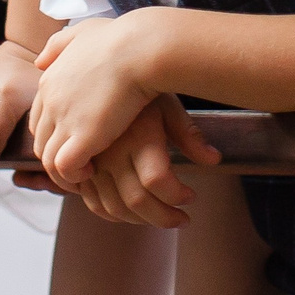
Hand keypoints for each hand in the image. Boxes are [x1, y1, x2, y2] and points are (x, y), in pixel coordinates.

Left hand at [29, 14, 162, 186]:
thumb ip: (58, 45)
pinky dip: (74, 175)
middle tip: (83, 161)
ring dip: (66, 170)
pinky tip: (93, 170)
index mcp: (50, 80)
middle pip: (41, 141)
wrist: (139, 49)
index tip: (77, 140)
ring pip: (47, 159)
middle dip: (58, 155)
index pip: (39, 119)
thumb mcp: (82, 32)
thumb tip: (39, 61)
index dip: (55, 134)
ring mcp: (64, 120)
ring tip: (89, 170)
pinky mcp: (82, 137)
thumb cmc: (121, 38)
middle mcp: (51, 101)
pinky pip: (63, 168)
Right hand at [72, 96, 220, 228]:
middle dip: (164, 217)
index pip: (158, 181)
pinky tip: (134, 212)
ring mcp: (92, 161)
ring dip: (142, 221)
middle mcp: (112, 151)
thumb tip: (214, 160)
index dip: (178, 196)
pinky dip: (115, 215)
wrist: (98, 73)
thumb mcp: (168, 105)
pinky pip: (94, 203)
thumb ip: (189, 135)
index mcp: (138, 135)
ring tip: (162, 217)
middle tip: (182, 219)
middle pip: (137, 201)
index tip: (191, 196)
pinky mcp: (80, 166)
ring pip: (114, 208)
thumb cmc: (139, 88)